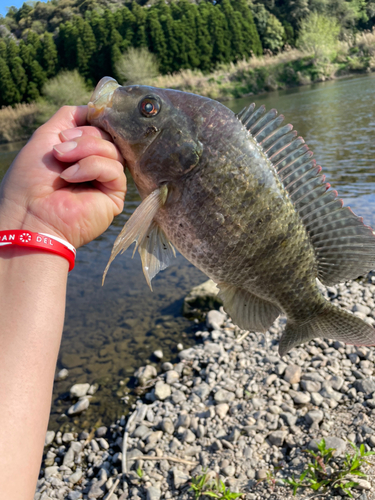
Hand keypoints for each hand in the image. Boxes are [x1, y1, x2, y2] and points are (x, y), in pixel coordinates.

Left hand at [0, 105, 125, 247]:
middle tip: (60, 151)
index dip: (93, 119)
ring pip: (113, 149)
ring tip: (63, 167)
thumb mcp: (46, 136)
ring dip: (85, 151)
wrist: (30, 213)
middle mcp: (96, 164)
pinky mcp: (115, 195)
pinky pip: (114, 168)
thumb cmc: (30, 179)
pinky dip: (91, 168)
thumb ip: (70, 117)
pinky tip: (72, 178)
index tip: (80, 122)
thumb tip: (96, 107)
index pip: (100, 125)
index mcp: (82, 150)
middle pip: (107, 135)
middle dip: (83, 137)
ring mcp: (106, 180)